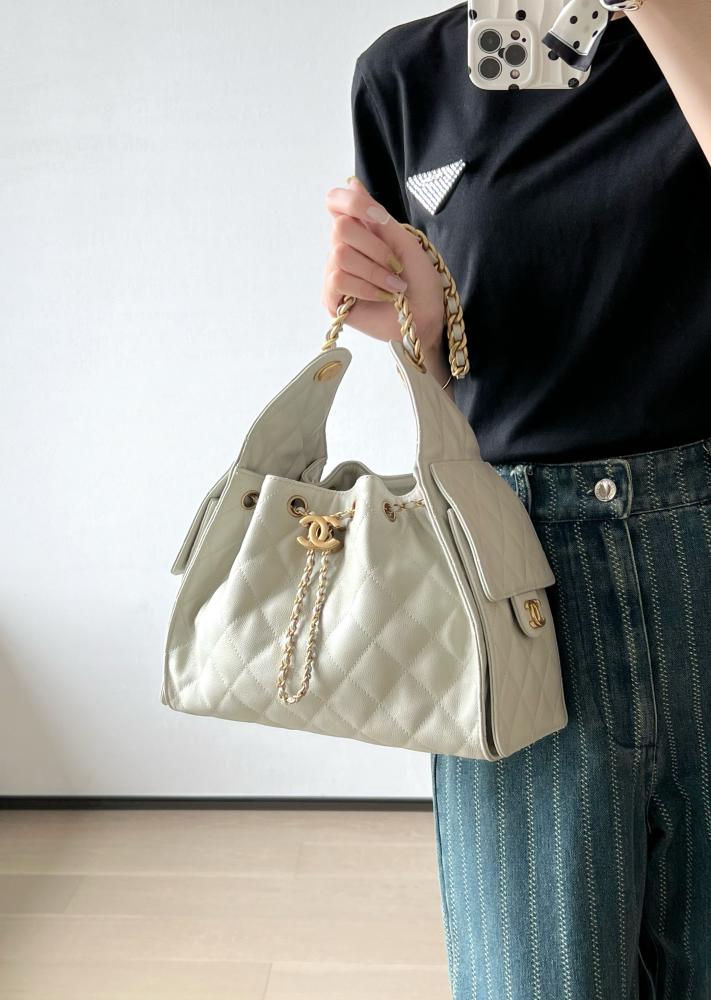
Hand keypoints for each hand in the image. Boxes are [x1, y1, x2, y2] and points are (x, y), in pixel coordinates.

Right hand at [322, 177, 444, 353]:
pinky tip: (382, 297)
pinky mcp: (333, 299)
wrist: (426, 317)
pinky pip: (339, 280)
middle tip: (396, 265)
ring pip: (341, 256)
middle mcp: (343, 249)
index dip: (351, 203)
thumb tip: (351, 182)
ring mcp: (336, 274)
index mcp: (360, 230)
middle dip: (375, 248)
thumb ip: (375, 214)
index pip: (335, 202)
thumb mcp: (403, 240)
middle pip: (340, 228)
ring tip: (394, 287)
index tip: (378, 217)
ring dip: (375, 272)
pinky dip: (367, 288)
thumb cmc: (419, 280)